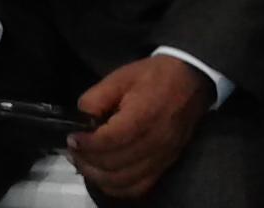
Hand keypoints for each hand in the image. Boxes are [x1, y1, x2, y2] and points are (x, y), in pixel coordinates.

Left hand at [66, 56, 211, 199]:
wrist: (190, 80)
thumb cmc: (153, 76)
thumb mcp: (120, 77)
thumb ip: (96, 98)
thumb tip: (80, 120)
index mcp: (142, 116)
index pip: (109, 141)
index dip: (86, 144)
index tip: (73, 137)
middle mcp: (154, 142)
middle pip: (113, 165)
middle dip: (87, 161)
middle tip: (74, 151)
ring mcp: (162, 157)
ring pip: (123, 181)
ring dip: (98, 176)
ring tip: (85, 163)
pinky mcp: (165, 165)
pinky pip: (138, 188)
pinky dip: (117, 187)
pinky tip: (104, 175)